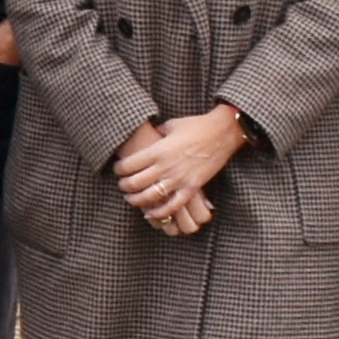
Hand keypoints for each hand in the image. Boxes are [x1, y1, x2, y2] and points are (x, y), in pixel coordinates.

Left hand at [112, 107, 247, 223]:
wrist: (222, 132)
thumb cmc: (195, 125)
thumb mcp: (170, 125)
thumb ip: (157, 134)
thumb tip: (146, 137)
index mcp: (158, 150)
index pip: (128, 165)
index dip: (118, 170)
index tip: (116, 170)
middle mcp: (166, 166)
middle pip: (135, 183)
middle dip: (124, 186)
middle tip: (121, 185)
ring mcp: (179, 178)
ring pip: (150, 197)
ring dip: (136, 200)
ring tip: (131, 198)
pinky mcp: (192, 187)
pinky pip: (172, 205)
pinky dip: (159, 212)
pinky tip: (150, 213)